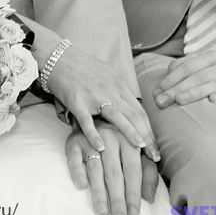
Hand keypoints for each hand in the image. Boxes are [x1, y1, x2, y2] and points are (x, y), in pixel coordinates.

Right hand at [46, 45, 158, 159]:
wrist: (59, 58)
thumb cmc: (83, 67)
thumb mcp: (108, 73)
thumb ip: (119, 90)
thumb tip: (131, 107)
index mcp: (118, 84)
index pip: (139, 111)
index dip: (150, 130)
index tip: (155, 146)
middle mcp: (110, 90)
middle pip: (133, 116)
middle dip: (146, 137)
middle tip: (155, 156)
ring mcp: (94, 96)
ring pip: (117, 117)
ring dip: (130, 134)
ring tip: (140, 150)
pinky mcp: (77, 102)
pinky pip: (87, 121)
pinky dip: (95, 135)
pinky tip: (101, 148)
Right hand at [65, 122, 158, 214]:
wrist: (94, 117)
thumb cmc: (119, 142)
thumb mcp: (136, 153)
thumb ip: (147, 173)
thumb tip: (149, 197)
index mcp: (128, 139)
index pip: (133, 170)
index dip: (134, 193)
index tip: (134, 214)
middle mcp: (110, 137)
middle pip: (115, 173)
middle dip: (118, 200)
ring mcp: (91, 139)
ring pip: (96, 168)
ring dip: (99, 192)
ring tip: (102, 212)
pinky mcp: (74, 142)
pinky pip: (74, 158)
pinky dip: (78, 171)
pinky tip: (82, 186)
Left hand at [154, 52, 215, 114]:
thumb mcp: (207, 64)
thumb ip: (188, 66)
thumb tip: (167, 72)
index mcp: (210, 57)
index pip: (186, 66)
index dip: (170, 78)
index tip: (156, 91)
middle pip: (196, 76)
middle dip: (176, 88)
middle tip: (161, 101)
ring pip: (212, 85)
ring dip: (194, 92)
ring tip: (179, 100)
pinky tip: (212, 101)